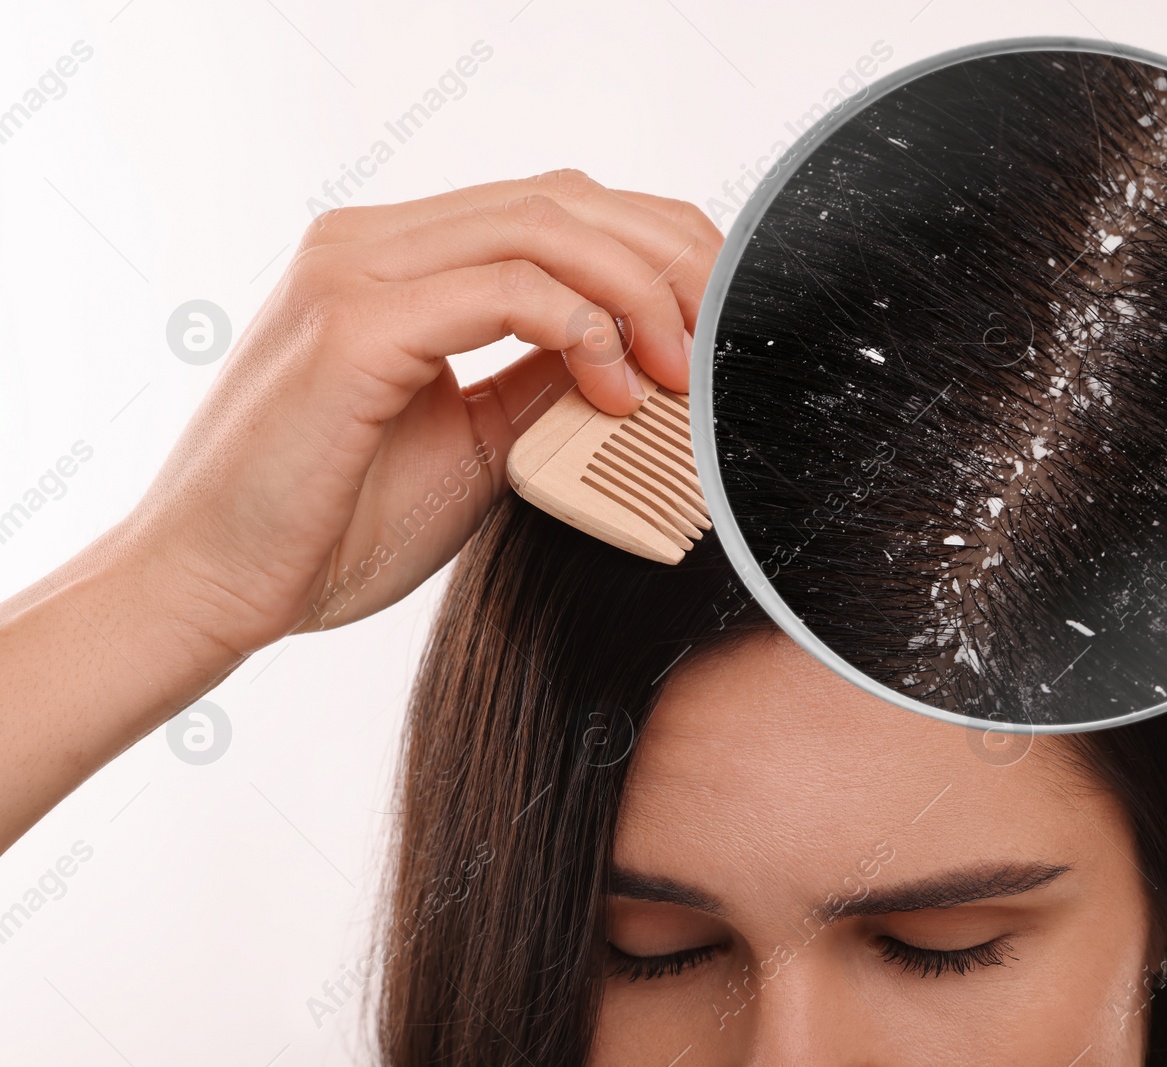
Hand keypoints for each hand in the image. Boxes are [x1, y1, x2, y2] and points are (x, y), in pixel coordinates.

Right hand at [120, 170, 720, 659]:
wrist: (218, 592)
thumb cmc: (333, 527)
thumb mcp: (475, 443)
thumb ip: (542, 382)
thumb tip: (634, 356)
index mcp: (398, 260)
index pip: (557, 210)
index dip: (655, 250)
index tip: (718, 322)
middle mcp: (372, 242)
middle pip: (566, 198)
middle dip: (671, 257)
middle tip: (728, 333)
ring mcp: (355, 271)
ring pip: (544, 225)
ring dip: (640, 290)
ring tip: (681, 370)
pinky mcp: (352, 324)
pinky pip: (501, 289)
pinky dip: (581, 327)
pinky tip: (614, 389)